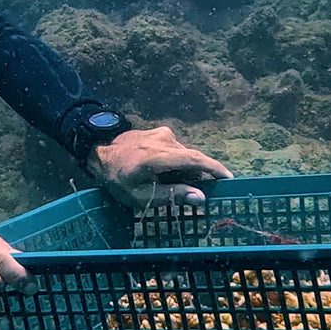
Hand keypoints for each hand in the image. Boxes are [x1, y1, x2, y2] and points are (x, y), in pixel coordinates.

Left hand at [86, 125, 232, 207]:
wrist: (100, 151)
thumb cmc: (118, 178)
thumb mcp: (140, 195)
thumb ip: (172, 195)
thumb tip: (200, 197)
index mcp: (156, 156)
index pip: (195, 160)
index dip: (215, 169)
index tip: (230, 179)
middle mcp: (163, 140)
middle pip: (192, 159)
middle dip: (197, 177)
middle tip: (192, 192)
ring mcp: (163, 133)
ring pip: (186, 155)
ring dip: (185, 171)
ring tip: (168, 183)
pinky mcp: (162, 132)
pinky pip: (178, 149)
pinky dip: (178, 163)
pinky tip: (164, 173)